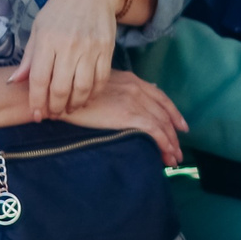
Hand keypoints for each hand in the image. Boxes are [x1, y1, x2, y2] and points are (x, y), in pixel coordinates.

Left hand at [10, 0, 134, 119]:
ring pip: (83, 87)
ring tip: (69, 109)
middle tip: (52, 114)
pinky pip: (102, 78)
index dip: (37, 101)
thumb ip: (29, 58)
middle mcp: (69, 45)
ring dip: (75, 104)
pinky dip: (94, 93)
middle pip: (61, 87)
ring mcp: (91, 48)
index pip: (40, 79)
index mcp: (47, 40)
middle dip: (55, 107)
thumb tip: (15, 82)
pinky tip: (86, 98)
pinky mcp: (108, 49)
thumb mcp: (39, 28)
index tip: (36, 115)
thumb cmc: (60, 10)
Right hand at [65, 71, 187, 165]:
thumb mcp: (99, 85)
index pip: (160, 97)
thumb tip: (128, 103)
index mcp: (131, 80)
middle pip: (164, 113)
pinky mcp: (129, 114)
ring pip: (162, 123)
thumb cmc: (72, 93)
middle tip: (178, 150)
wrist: (59, 94)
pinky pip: (154, 130)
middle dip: (173, 133)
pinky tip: (166, 154)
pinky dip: (164, 143)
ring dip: (170, 143)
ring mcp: (135, 100)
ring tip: (174, 159)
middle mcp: (137, 88)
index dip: (173, 113)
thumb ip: (116, 92)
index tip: (181, 126)